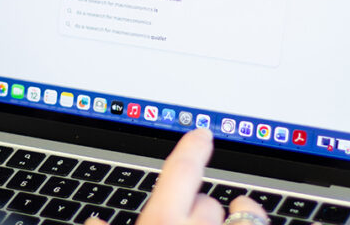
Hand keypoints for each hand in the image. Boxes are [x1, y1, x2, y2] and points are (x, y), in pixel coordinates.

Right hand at [86, 129, 267, 224]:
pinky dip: (251, 218)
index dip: (192, 148)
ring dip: (233, 220)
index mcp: (163, 222)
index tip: (202, 134)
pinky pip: (256, 224)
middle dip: (198, 212)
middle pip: (206, 202)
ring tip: (230, 220)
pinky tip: (244, 211)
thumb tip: (93, 220)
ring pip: (238, 216)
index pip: (181, 171)